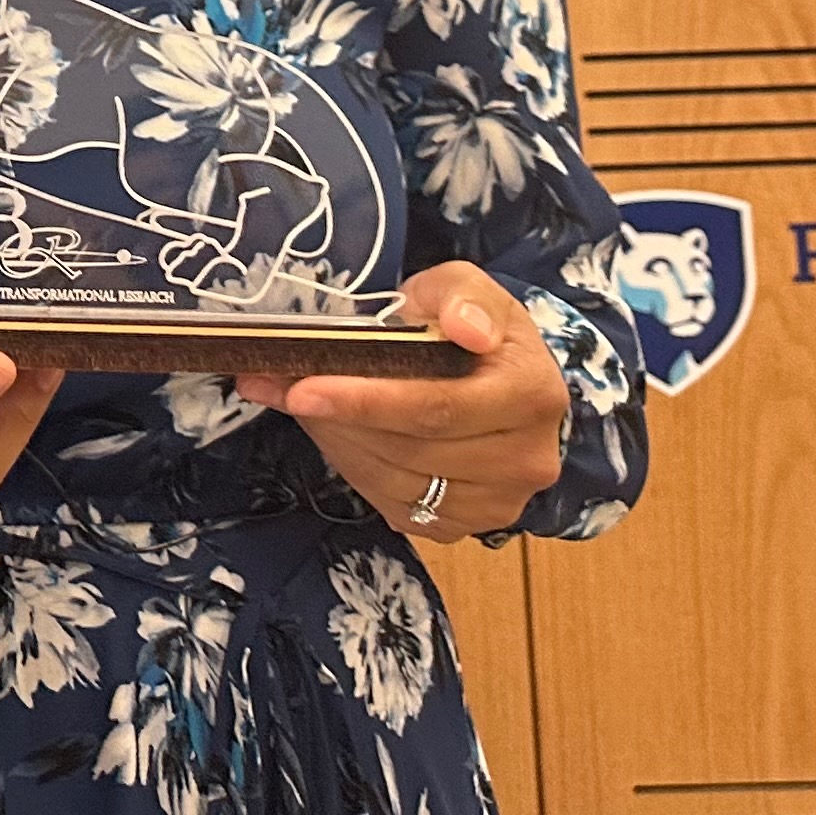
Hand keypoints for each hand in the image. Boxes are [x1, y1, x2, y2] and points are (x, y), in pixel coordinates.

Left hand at [235, 262, 567, 540]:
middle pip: (409, 449)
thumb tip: (464, 327)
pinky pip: (395, 505)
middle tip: (283, 387)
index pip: (437, 407)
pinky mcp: (466, 526)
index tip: (303, 390)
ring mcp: (498, 502)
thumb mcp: (466, 288)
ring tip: (307, 401)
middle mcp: (526, 459)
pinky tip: (340, 431)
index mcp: (532, 394)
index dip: (365, 402)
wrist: (501, 379)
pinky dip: (355, 467)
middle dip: (337, 419)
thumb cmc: (472, 327)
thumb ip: (461, 296)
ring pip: (394, 481)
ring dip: (339, 441)